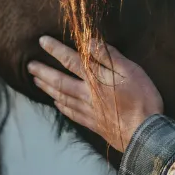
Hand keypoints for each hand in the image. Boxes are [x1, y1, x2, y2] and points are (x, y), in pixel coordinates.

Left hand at [28, 35, 163, 152]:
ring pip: (62, 97)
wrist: (144, 133)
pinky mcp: (93, 123)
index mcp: (95, 79)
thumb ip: (109, 57)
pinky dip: (61, 106)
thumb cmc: (142, 99)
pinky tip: (57, 103)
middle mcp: (87, 94)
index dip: (56, 50)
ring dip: (47, 88)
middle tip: (30, 66)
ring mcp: (88, 110)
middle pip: (59, 81)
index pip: (71, 60)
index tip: (42, 41)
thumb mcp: (131, 71)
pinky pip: (71, 113)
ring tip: (36, 81)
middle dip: (43, 72)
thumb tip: (89, 42)